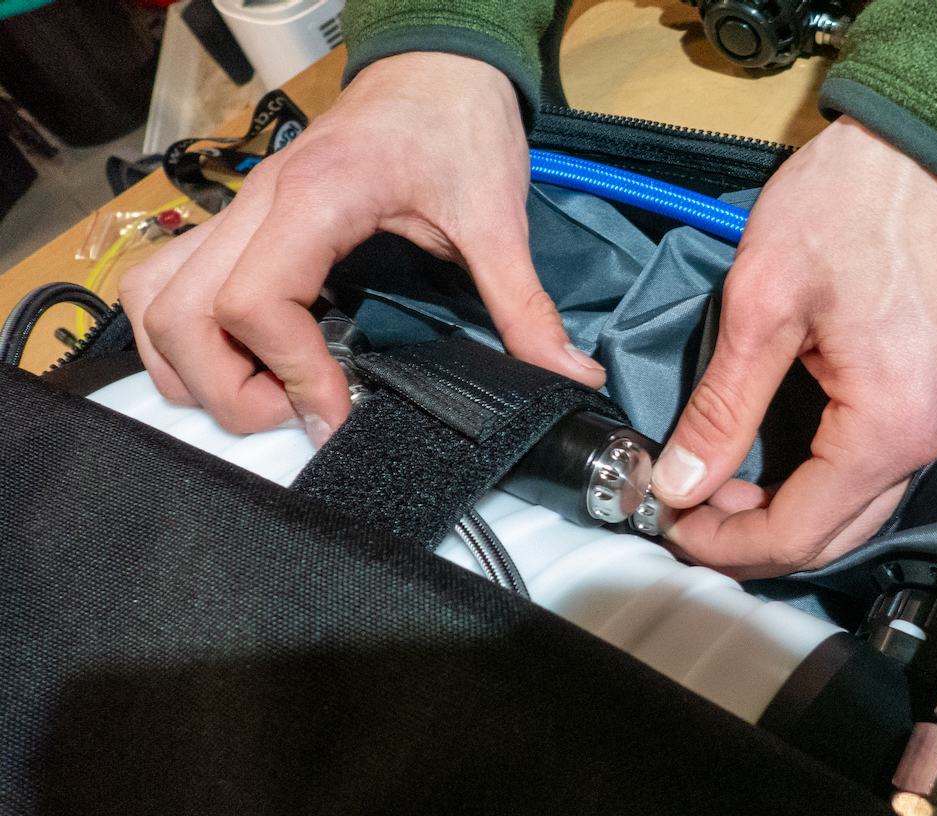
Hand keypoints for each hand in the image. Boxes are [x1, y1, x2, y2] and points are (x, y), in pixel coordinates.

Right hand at [120, 52, 603, 445]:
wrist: (438, 63)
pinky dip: (189, 332)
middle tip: (295, 413)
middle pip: (179, 314)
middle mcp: (259, 204)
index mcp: (318, 200)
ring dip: (190, 363)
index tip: (339, 415)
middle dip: (226, 388)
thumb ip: (524, 304)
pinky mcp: (244, 220)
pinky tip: (248, 356)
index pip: (254, 304)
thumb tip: (565, 375)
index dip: (293, 375)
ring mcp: (242, 210)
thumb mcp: (497, 216)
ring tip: (266, 392)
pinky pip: (173, 279)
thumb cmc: (459, 123)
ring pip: (156, 298)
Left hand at [650, 116, 936, 577]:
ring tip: (723, 485)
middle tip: (688, 508)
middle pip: (833, 538)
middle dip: (753, 539)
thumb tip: (682, 481)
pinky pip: (883, 471)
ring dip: (790, 514)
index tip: (673, 524)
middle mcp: (931, 442)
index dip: (725, 546)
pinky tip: (780, 459)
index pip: (797, 534)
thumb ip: (724, 407)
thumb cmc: (857, 203)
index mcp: (888, 430)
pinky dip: (826, 483)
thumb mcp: (763, 304)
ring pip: (859, 511)